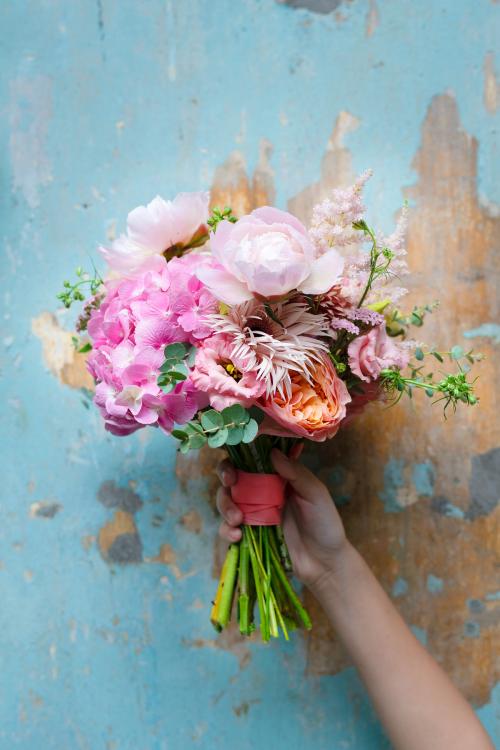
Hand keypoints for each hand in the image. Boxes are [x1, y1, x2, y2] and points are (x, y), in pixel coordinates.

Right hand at [216, 447, 348, 589]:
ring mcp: (253, 514)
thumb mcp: (316, 495)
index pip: (252, 460)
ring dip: (225, 506)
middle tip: (230, 484)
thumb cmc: (325, 524)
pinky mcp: (248, 535)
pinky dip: (226, 530)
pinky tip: (237, 536)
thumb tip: (273, 452)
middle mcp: (261, 493)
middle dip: (225, 477)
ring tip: (237, 519)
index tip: (237, 460)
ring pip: (225, 502)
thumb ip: (296, 473)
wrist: (325, 563)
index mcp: (277, 478)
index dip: (239, 456)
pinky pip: (227, 529)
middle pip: (233, 478)